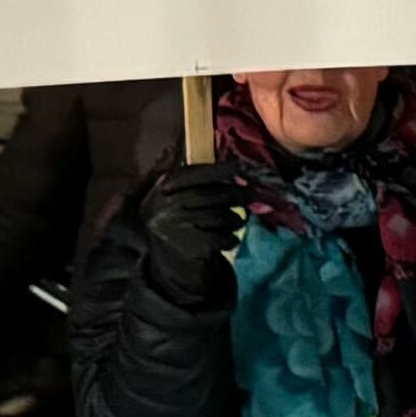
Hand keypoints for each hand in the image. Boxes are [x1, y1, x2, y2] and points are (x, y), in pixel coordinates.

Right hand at [130, 162, 250, 309]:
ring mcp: (175, 227)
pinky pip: (220, 237)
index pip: (194, 173)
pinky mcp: (188, 246)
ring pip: (218, 216)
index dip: (218, 170)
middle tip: (253, 194)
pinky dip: (230, 238)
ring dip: (235, 219)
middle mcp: (164, 205)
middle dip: (236, 194)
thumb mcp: (171, 197)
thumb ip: (180, 174)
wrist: (171, 267)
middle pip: (210, 195)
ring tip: (238, 221)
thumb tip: (183, 149)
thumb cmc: (178, 224)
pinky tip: (229, 239)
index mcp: (162, 188)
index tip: (238, 166)